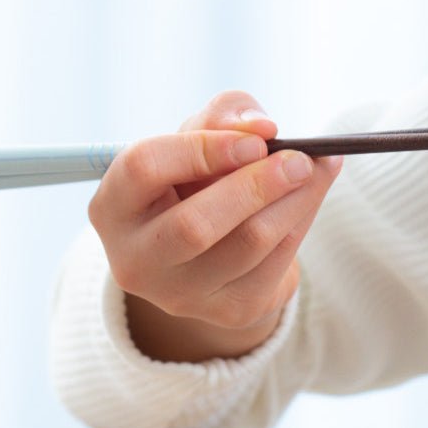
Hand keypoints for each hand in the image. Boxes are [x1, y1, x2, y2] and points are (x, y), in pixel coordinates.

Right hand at [89, 90, 341, 361]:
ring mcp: (180, 294)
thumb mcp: (199, 138)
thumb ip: (223, 117)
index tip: (256, 140)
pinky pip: (275, 265)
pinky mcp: (227, 311)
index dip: (203, 149)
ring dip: (293, 203)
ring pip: (247, 245)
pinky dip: (300, 225)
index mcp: (112, 207)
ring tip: (315, 170)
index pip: (144, 169)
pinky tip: (310, 198)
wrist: (214, 250)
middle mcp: (136, 259)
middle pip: (195, 225)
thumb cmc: (198, 179)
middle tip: (300, 159)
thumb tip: (262, 126)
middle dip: (256, 186)